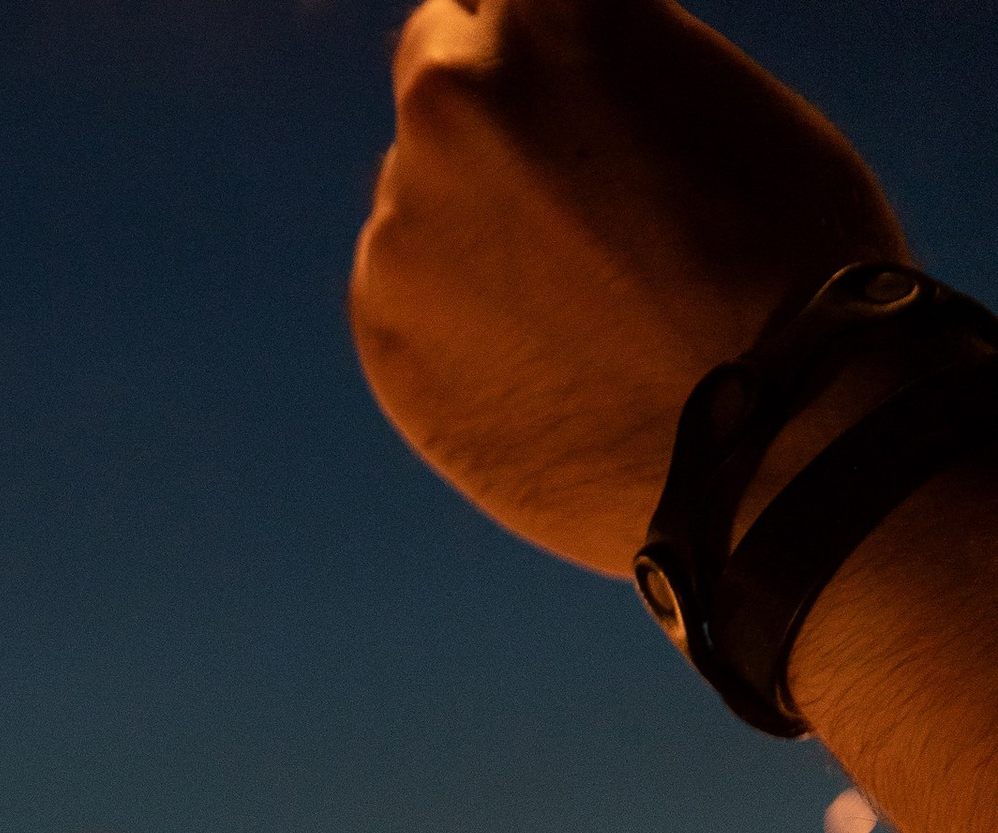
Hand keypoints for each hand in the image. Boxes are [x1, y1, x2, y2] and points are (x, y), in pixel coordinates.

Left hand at [350, 0, 904, 575]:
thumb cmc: (790, 260)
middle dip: (490, 107)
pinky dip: (454, 315)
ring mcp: (404, 215)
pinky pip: (407, 293)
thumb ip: (605, 73)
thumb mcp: (709, 97)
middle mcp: (453, 93)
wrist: (778, 448)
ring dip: (474, 222)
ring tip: (579, 301)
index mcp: (550, 5)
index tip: (562, 83)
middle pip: (441, 59)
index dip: (538, 32)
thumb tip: (540, 87)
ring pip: (421, 190)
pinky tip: (543, 357)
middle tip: (564, 183)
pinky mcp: (381, 326)